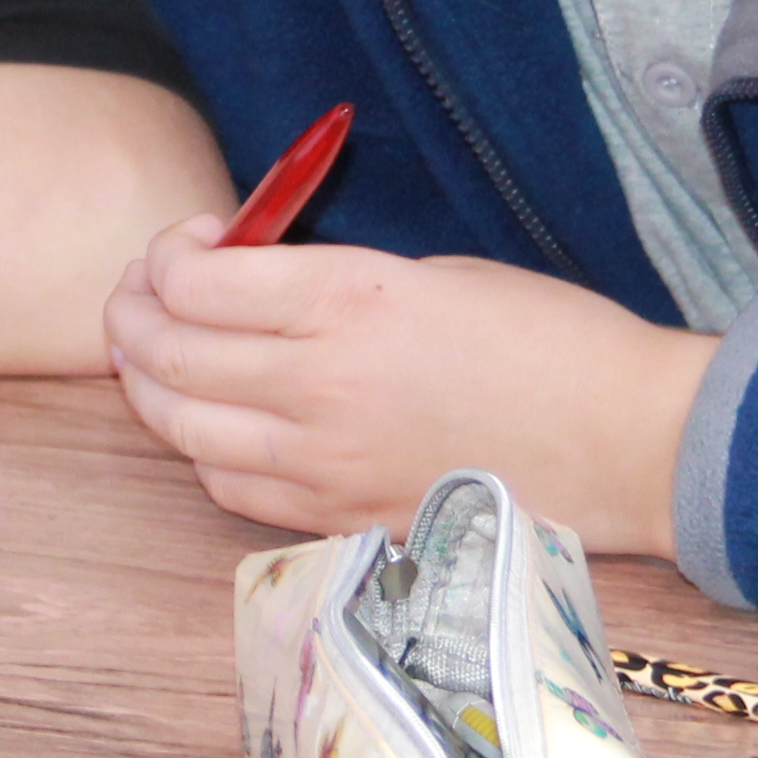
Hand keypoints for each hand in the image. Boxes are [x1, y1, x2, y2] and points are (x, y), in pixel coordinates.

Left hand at [104, 209, 716, 556]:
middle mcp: (317, 385)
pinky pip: (229, 488)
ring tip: (157, 354)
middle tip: (146, 292)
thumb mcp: (427, 270)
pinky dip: (201, 449)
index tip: (193, 241)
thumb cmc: (547, 336)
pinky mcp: (341, 516)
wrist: (623, 439)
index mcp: (345, 301)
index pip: (193, 282)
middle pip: (166, 351)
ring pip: (181, 427)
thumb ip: (324, 280)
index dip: (167, 254)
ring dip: (151, 383)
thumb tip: (247, 281)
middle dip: (134, 312)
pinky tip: (215, 423)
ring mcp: (323, 462)